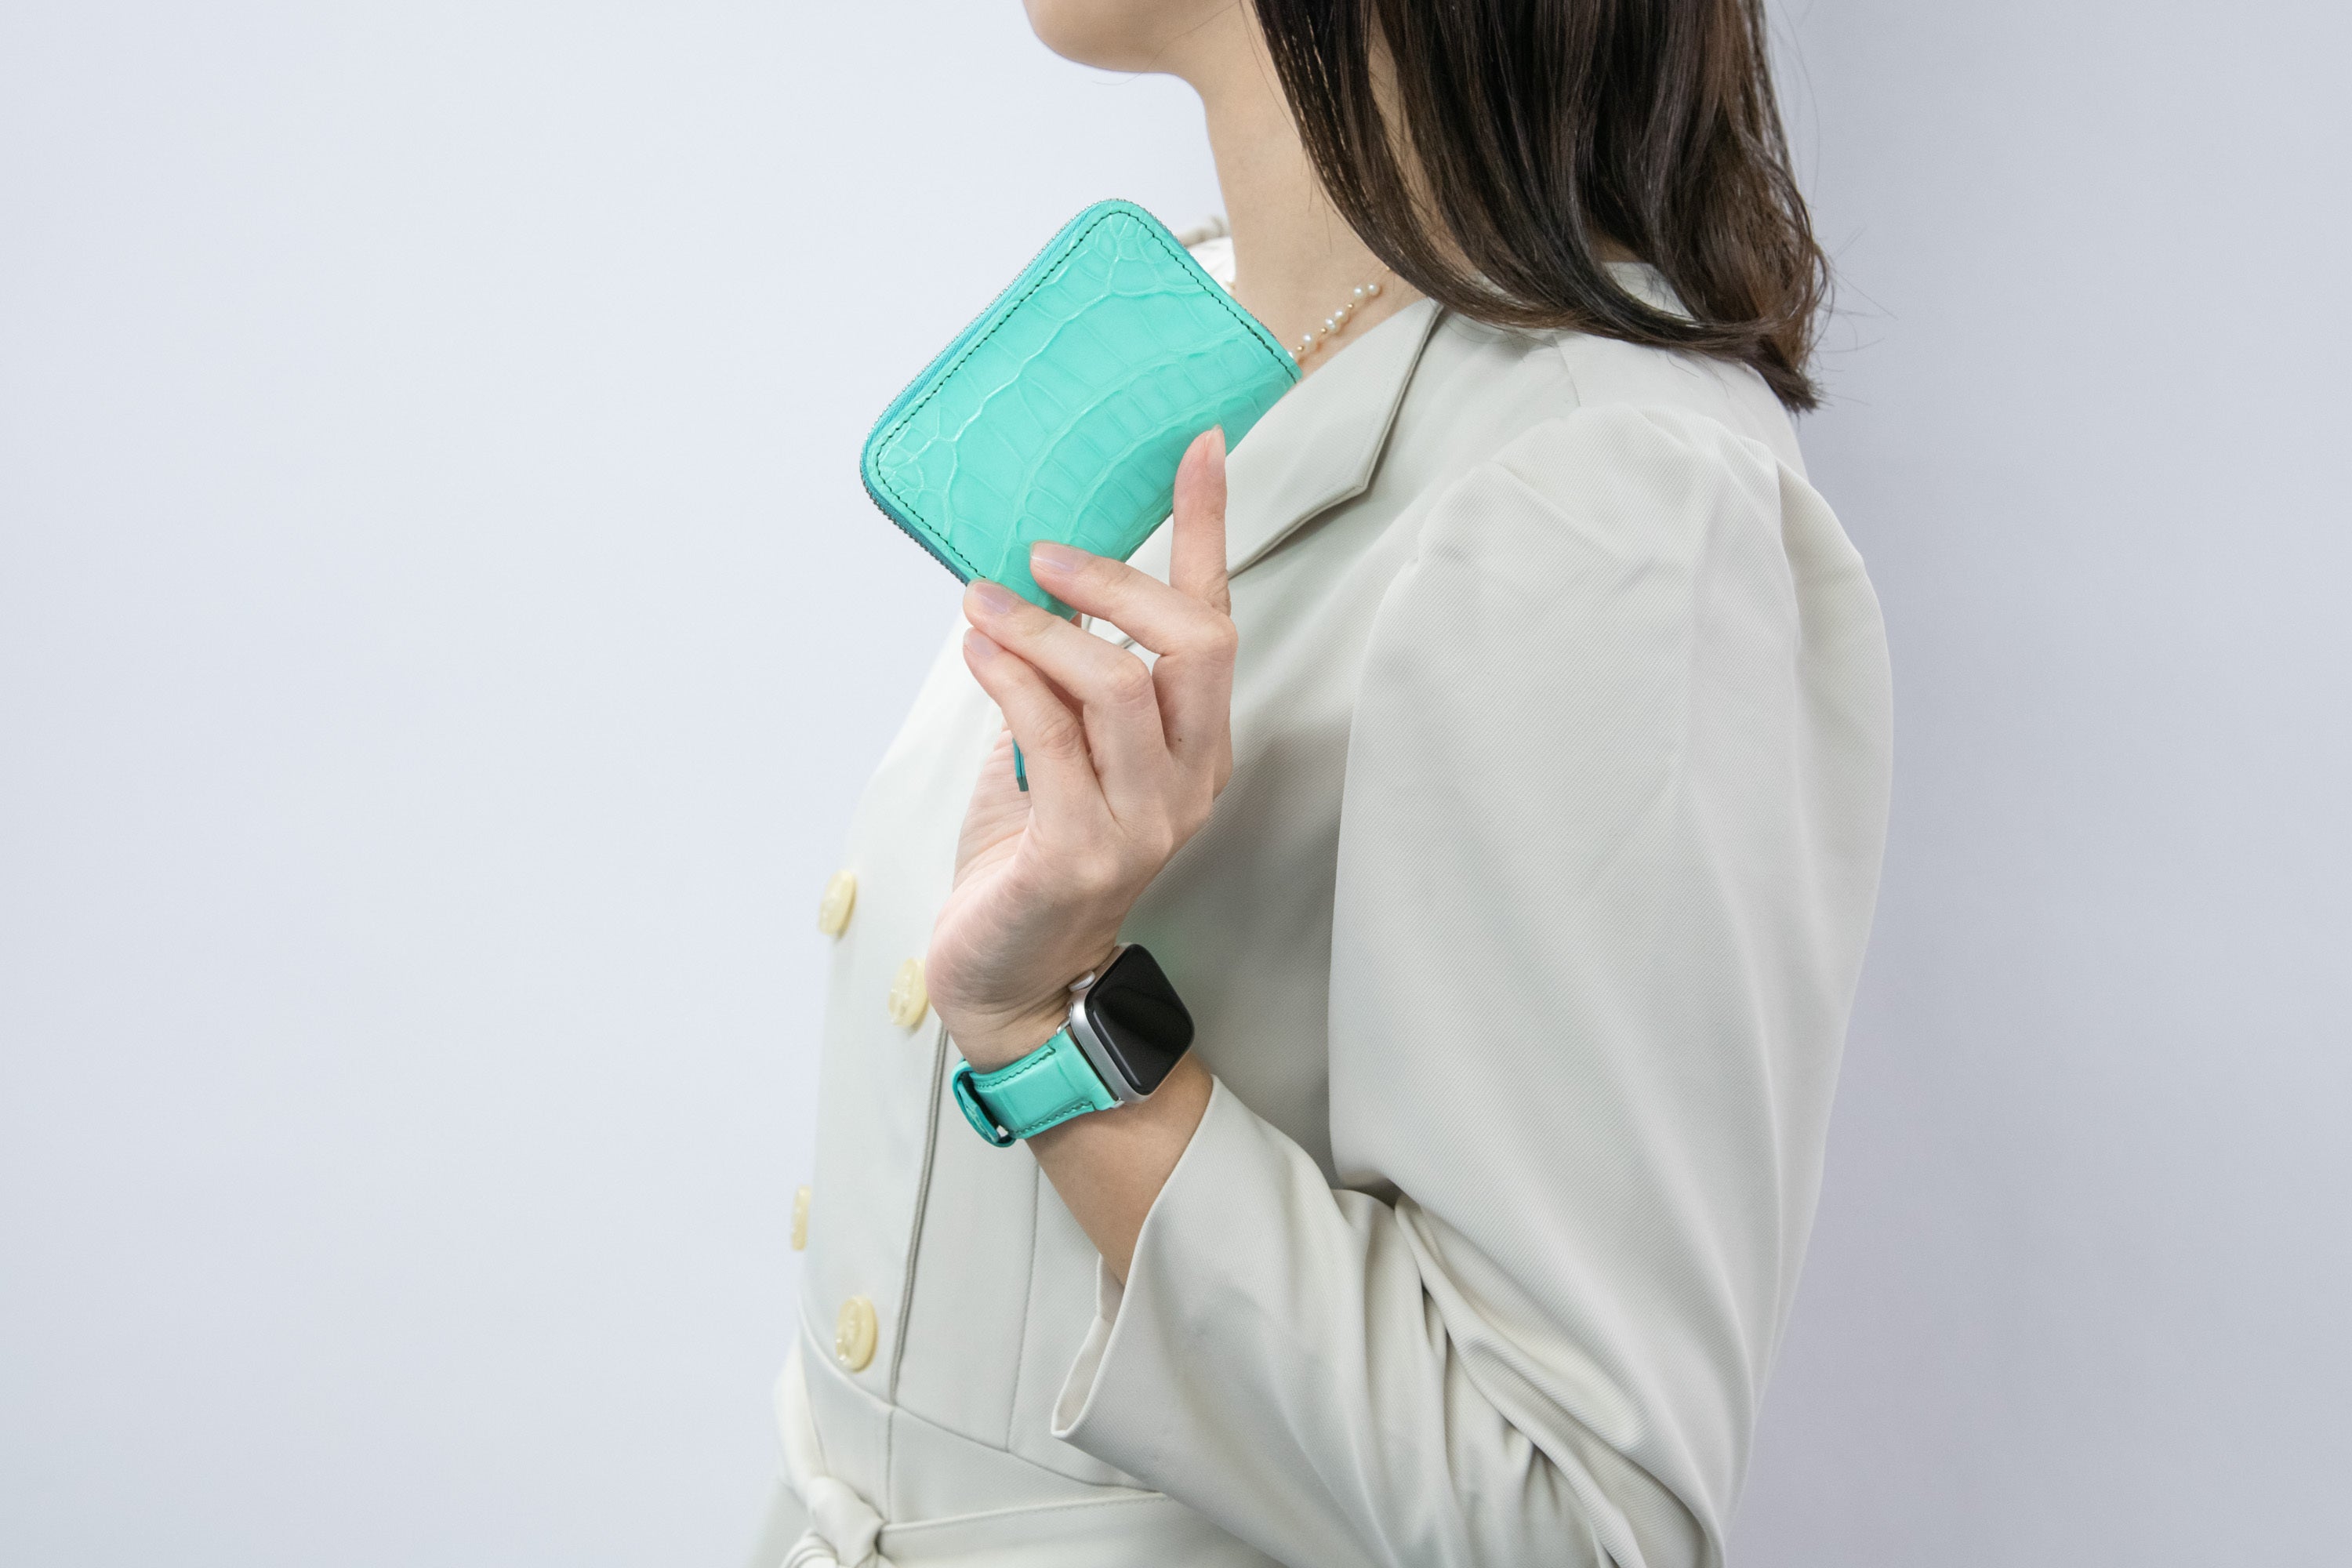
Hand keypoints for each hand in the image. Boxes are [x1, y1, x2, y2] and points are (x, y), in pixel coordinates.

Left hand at [924, 428, 1235, 1070]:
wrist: (1005, 972)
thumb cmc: (1029, 850)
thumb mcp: (1059, 743)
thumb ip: (1066, 672)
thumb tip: (1035, 576)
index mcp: (1196, 745)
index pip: (1217, 620)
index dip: (1208, 530)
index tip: (1202, 446)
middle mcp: (1190, 780)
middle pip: (1193, 644)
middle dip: (1116, 582)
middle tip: (1043, 555)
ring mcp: (1145, 821)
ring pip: (1118, 684)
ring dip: (1041, 628)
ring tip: (980, 602)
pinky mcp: (1083, 852)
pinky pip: (1053, 735)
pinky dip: (1010, 676)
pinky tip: (976, 649)